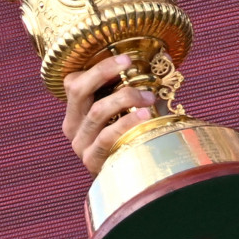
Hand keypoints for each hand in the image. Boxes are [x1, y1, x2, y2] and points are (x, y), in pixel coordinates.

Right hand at [61, 54, 156, 175]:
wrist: (129, 179)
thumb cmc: (132, 138)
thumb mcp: (127, 111)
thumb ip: (135, 88)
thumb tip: (165, 59)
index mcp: (76, 110)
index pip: (74, 81)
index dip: (97, 67)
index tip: (126, 58)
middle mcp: (73, 125)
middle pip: (79, 90)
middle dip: (105, 72)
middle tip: (130, 65)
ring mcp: (80, 143)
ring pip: (96, 111)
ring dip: (124, 98)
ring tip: (149, 97)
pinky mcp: (92, 160)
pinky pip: (107, 136)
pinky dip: (126, 122)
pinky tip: (144, 115)